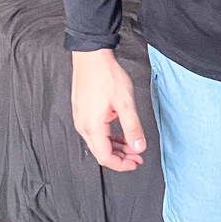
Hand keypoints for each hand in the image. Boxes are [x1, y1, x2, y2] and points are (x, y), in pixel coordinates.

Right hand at [71, 49, 146, 171]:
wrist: (91, 57)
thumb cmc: (106, 76)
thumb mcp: (126, 103)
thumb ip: (132, 127)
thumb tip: (139, 147)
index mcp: (92, 127)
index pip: (105, 157)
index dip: (121, 164)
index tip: (135, 163)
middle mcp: (83, 126)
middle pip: (101, 152)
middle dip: (120, 157)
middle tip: (137, 157)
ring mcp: (81, 119)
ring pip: (98, 142)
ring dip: (116, 146)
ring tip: (132, 145)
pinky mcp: (82, 112)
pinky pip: (95, 132)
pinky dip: (109, 136)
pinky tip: (120, 133)